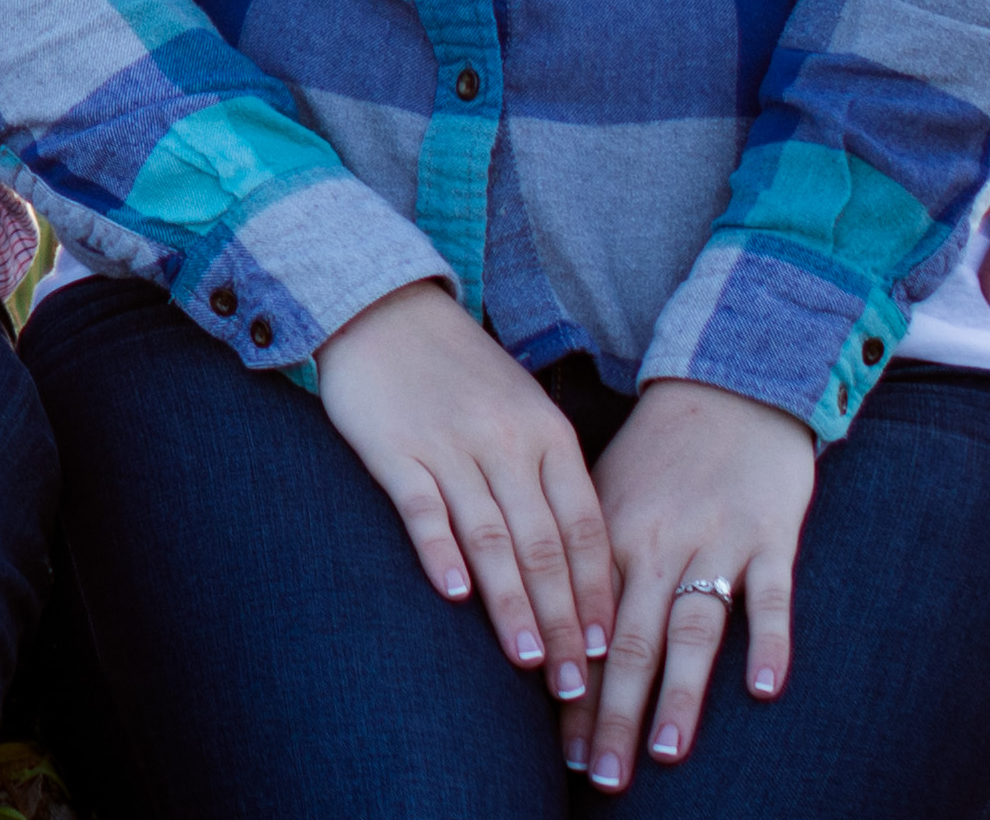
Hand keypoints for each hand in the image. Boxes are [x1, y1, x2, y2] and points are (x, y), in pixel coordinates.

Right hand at [313, 281, 609, 697]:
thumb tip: (581, 564)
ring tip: (528, 659)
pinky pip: (422, 506)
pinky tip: (452, 593)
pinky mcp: (394, 447)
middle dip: (562, 619)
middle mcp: (506, 441)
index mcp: (547, 434)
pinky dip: (439, 550)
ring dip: (512, 603)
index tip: (606, 650)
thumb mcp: (523, 409)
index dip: (596, 592)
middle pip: (543, 544)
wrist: (383, 306)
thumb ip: (549, 476)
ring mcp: (450, 444)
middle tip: (574, 682)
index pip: (584, 527)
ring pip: (491, 536)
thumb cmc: (460, 371)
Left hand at [573, 378, 816, 787]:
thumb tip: (552, 639)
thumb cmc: (658, 455)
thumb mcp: (603, 496)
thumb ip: (583, 563)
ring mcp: (716, 541)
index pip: (586, 630)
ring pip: (693, 629)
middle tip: (603, 777)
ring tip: (666, 754)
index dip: (575, 695)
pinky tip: (763, 690)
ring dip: (680, 696)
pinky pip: (771, 596)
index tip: (565, 756)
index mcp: (607, 535)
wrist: (728, 386)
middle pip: (631, 643)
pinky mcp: (772, 536)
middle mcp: (655, 543)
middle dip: (615, 715)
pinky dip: (769, 642)